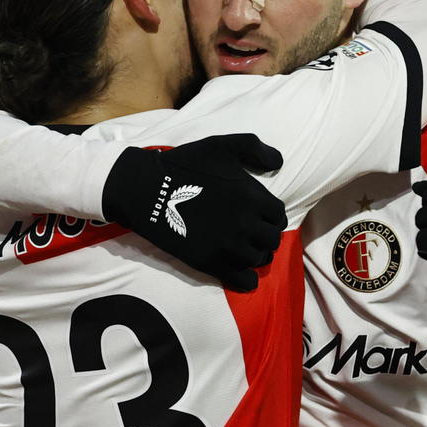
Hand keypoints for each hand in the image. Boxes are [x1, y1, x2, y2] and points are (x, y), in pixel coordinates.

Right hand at [102, 134, 287, 290]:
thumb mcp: (222, 145)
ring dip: (255, 254)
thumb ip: (254, 148)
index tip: (260, 216)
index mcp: (252, 197)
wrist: (148, 189)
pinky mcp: (211, 263)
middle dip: (265, 236)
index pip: (278, 215)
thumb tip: (277, 162)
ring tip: (244, 248)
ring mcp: (229, 246)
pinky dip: (247, 278)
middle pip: (272, 240)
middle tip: (253, 233)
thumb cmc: (185, 165)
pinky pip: (243, 280)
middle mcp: (245, 224)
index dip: (271, 215)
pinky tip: (240, 269)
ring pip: (259, 260)